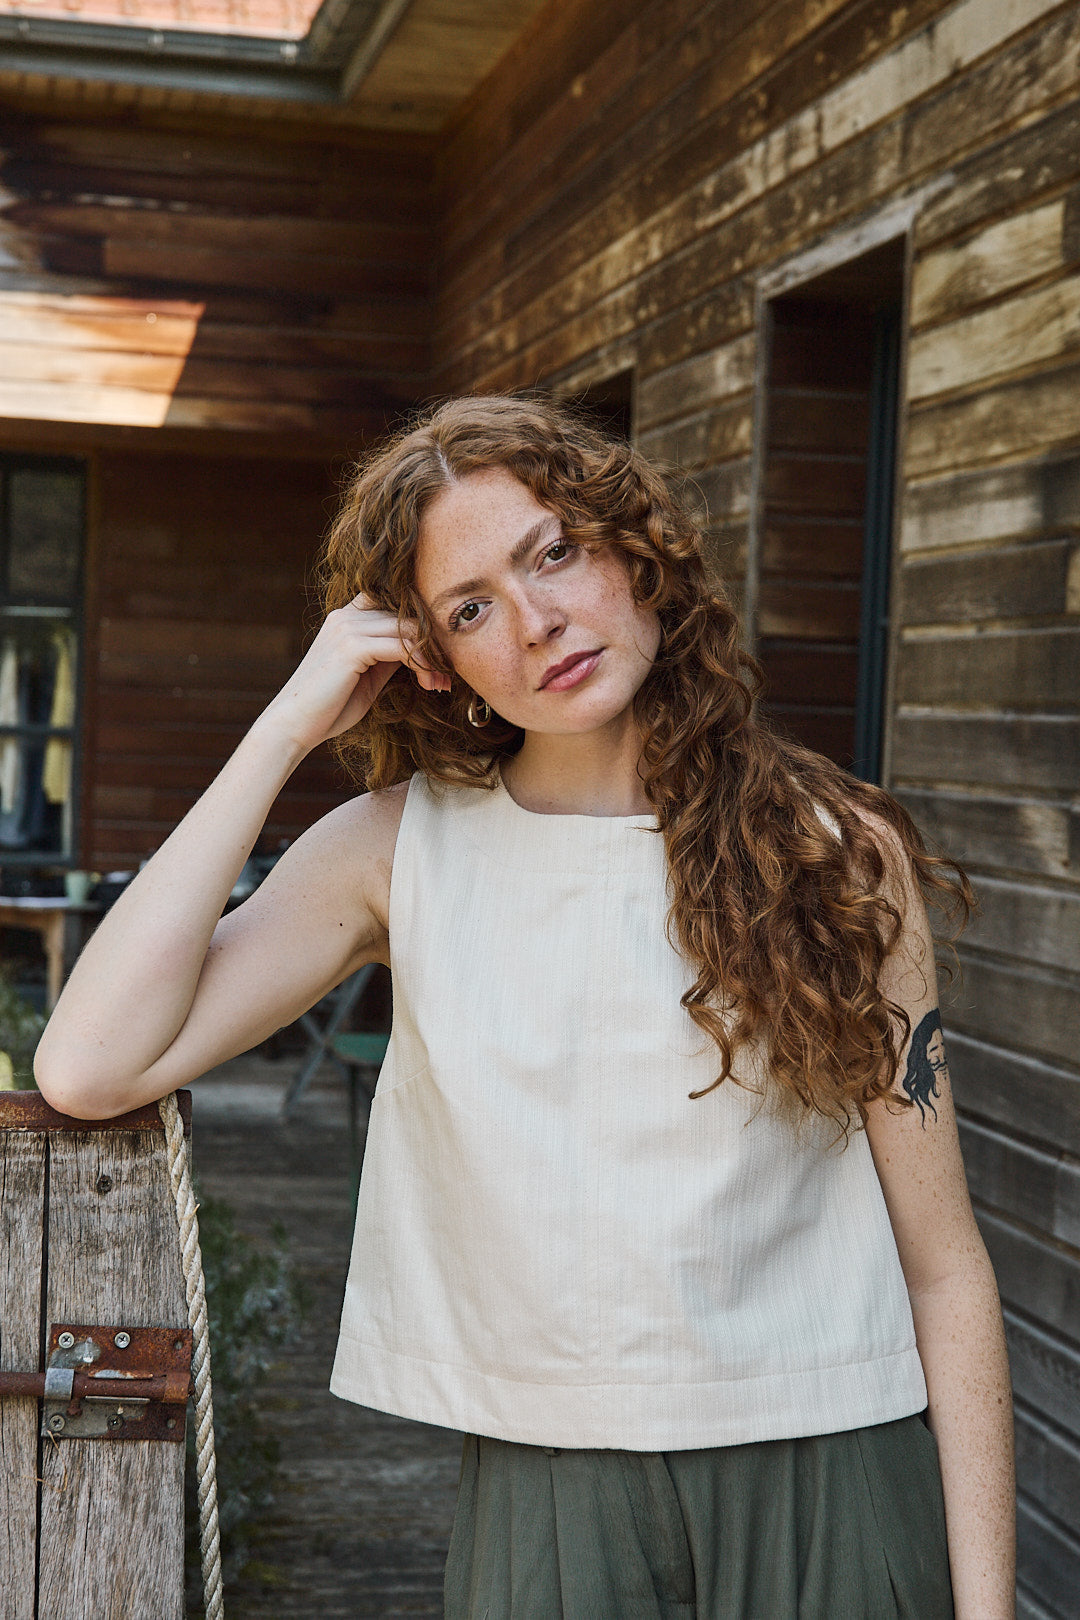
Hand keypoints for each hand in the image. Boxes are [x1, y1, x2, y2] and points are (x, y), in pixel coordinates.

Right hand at [259, 593, 449, 756]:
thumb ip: (389, 654)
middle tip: (447, 675)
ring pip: (408, 630)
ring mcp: (347, 628)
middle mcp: (346, 616)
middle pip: (407, 616)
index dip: (422, 626)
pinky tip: (429, 682)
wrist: (295, 725)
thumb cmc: (331, 706)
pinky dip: (421, 664)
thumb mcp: (368, 674)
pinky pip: (401, 647)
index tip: (440, 656)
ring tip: (441, 683)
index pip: (395, 604)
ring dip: (431, 658)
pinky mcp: (351, 647)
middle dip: (433, 646)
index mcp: (347, 618)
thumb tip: (421, 649)